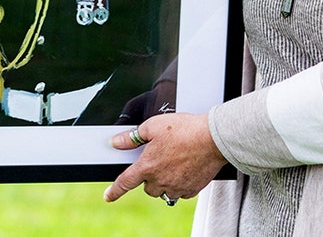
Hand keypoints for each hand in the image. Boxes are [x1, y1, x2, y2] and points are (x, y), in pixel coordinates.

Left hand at [105, 113, 226, 203]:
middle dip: (150, 177)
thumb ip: (132, 137)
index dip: (115, 191)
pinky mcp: (191, 189)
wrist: (213, 138)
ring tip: (175, 164)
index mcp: (147, 166)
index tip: (108, 196)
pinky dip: (180, 184)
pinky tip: (187, 169)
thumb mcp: (154, 125)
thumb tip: (116, 142)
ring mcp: (176, 187)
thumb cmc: (185, 129)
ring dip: (164, 182)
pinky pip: (180, 192)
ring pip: (163, 191)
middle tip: (160, 161)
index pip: (125, 182)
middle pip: (147, 187)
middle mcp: (160, 180)